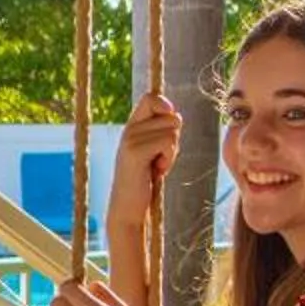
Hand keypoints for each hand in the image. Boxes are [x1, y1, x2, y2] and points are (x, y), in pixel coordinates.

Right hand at [108, 92, 180, 251]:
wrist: (128, 208)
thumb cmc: (144, 181)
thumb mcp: (152, 151)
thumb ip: (160, 131)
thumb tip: (176, 114)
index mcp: (131, 126)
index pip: (152, 97)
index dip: (166, 108)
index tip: (167, 131)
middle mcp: (128, 129)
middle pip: (171, 116)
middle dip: (174, 138)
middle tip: (160, 157)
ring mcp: (130, 139)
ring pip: (173, 129)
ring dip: (172, 151)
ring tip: (157, 165)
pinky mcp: (135, 152)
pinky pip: (168, 142)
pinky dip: (169, 158)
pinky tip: (156, 171)